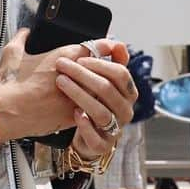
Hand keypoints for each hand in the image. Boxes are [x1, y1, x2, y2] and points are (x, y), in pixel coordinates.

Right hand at [0, 34, 132, 142]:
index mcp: (66, 56)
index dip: (108, 47)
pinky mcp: (74, 115)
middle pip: (105, 70)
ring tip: (94, 91)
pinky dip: (90, 108)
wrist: (5, 112)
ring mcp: (78, 97)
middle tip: (103, 71)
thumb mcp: (12, 53)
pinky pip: (92, 110)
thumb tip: (25, 32)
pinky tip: (85, 108)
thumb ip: (22, 38)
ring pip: (101, 92)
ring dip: (100, 91)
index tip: (110, 48)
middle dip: (105, 70)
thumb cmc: (10, 83)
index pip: (100, 47)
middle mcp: (77, 76)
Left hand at [55, 42, 134, 158]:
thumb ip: (108, 60)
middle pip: (108, 89)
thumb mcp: (100, 80)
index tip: (79, 58)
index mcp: (128, 93)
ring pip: (101, 112)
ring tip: (61, 83)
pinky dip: (84, 125)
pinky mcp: (103, 145)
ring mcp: (115, 129)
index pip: (120, 74)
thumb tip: (117, 43)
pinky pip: (96, 137)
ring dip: (79, 95)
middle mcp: (125, 110)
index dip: (100, 63)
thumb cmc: (94, 102)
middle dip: (83, 75)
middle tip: (62, 66)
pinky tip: (73, 113)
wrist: (87, 136)